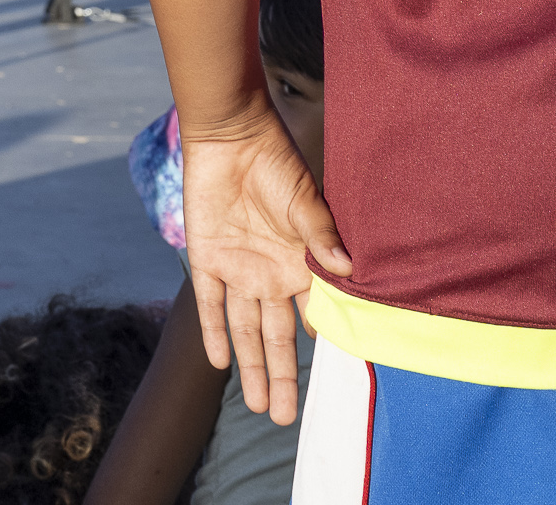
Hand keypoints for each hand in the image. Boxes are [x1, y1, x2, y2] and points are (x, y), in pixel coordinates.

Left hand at [182, 116, 350, 423]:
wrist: (231, 135)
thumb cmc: (276, 163)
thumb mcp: (304, 201)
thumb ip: (321, 236)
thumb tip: (350, 273)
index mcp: (300, 265)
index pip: (314, 316)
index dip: (325, 347)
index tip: (338, 382)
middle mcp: (270, 275)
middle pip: (277, 338)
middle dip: (281, 377)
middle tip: (285, 419)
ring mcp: (238, 270)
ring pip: (245, 331)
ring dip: (251, 368)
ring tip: (261, 408)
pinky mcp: (205, 259)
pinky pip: (208, 305)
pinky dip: (213, 333)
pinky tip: (220, 364)